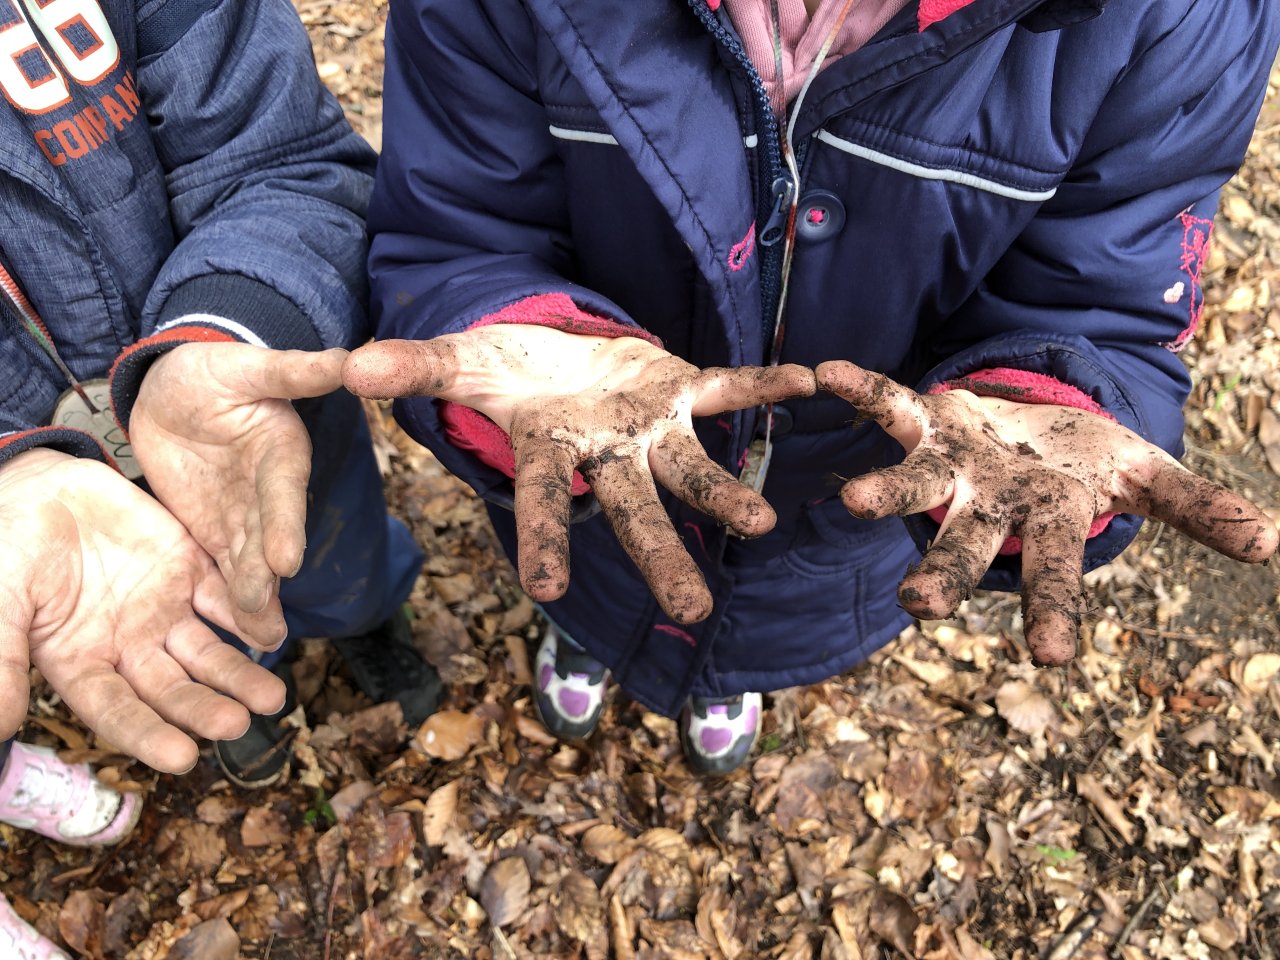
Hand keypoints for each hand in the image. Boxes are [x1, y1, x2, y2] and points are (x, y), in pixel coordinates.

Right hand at [0, 449, 287, 772]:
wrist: (34, 486)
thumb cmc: (4, 549)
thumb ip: (3, 660)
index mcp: (81, 664)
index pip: (120, 711)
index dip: (149, 735)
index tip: (183, 759)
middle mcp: (129, 647)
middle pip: (173, 689)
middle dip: (206, 709)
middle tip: (238, 725)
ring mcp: (162, 610)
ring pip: (207, 653)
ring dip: (239, 675)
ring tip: (272, 698)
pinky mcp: (187, 570)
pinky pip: (223, 598)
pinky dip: (250, 616)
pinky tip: (274, 634)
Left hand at [130, 343, 347, 647]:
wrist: (177, 388)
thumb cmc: (216, 370)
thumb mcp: (252, 365)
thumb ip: (296, 370)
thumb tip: (349, 359)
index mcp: (282, 454)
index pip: (284, 494)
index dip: (285, 526)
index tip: (285, 560)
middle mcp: (269, 493)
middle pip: (268, 541)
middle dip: (265, 580)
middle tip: (264, 618)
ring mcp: (241, 516)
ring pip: (249, 564)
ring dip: (253, 602)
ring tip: (259, 641)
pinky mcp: (213, 530)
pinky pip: (218, 567)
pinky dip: (225, 599)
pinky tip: (233, 635)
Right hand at [344, 325, 815, 622]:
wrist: (555, 353)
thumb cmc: (505, 370)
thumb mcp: (460, 360)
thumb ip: (415, 366)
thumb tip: (345, 367)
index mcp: (552, 453)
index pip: (545, 502)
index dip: (545, 542)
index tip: (547, 593)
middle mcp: (607, 454)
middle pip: (634, 510)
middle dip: (661, 557)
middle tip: (691, 610)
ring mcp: (650, 427)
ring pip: (691, 469)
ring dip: (726, 495)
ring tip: (761, 524)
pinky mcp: (680, 389)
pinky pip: (727, 388)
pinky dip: (762, 386)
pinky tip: (808, 383)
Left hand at [816, 360, 1277, 664]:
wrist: (1031, 430)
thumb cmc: (1083, 465)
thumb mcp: (1145, 476)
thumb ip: (1195, 508)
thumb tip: (1269, 543)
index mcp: (1045, 521)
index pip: (1055, 573)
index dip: (1054, 609)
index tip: (1053, 658)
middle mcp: (988, 503)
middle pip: (964, 544)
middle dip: (943, 573)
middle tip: (918, 606)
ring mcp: (950, 465)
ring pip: (913, 484)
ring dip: (885, 491)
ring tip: (852, 500)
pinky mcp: (927, 422)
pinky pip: (890, 403)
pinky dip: (863, 389)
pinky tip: (828, 374)